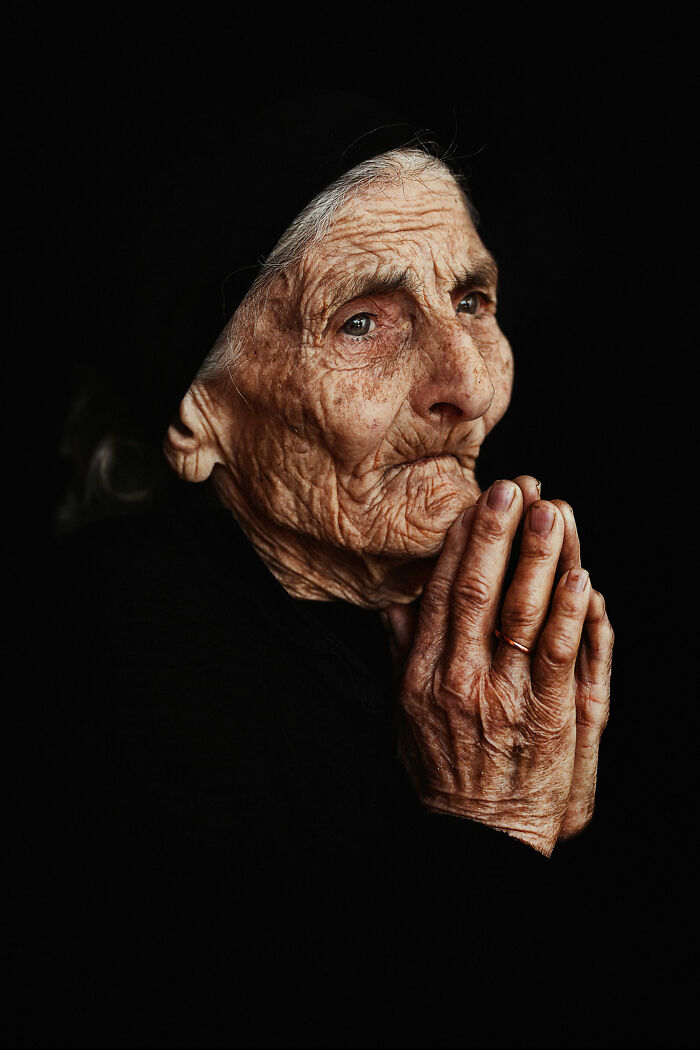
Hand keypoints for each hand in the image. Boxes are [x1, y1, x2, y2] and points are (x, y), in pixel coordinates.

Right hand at [383, 477, 612, 855]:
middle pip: (480, 590)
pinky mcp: (549, 716)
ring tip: (553, 511)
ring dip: (541, 558)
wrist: (477, 835)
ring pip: (524, 613)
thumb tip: (396, 598)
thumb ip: (402, 651)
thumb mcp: (402, 712)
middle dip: (500, 533)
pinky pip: (562, 656)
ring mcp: (506, 697)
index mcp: (423, 673)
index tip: (478, 501)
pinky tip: (581, 576)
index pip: (442, 591)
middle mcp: (461, 679)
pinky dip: (573, 613)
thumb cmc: (441, 770)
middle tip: (516, 487)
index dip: (462, 541)